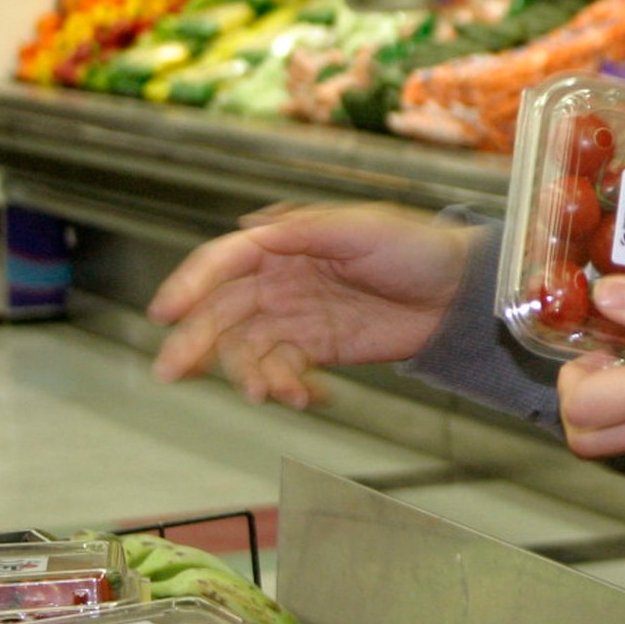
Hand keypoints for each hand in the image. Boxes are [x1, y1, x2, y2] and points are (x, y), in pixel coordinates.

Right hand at [148, 201, 473, 407]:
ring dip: (250, 373)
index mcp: (288, 243)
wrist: (459, 292)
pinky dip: (284, 386)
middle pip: (223, 310)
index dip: (191, 283)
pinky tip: (306, 396)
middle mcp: (283, 279)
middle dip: (195, 340)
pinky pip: (282, 370)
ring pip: (248, 347)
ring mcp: (297, 315)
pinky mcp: (317, 348)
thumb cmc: (417, 247)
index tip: (166, 311)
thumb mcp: (362, 227)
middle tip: (171, 371)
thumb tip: (250, 227)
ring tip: (276, 392)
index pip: (225, 261)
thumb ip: (305, 229)